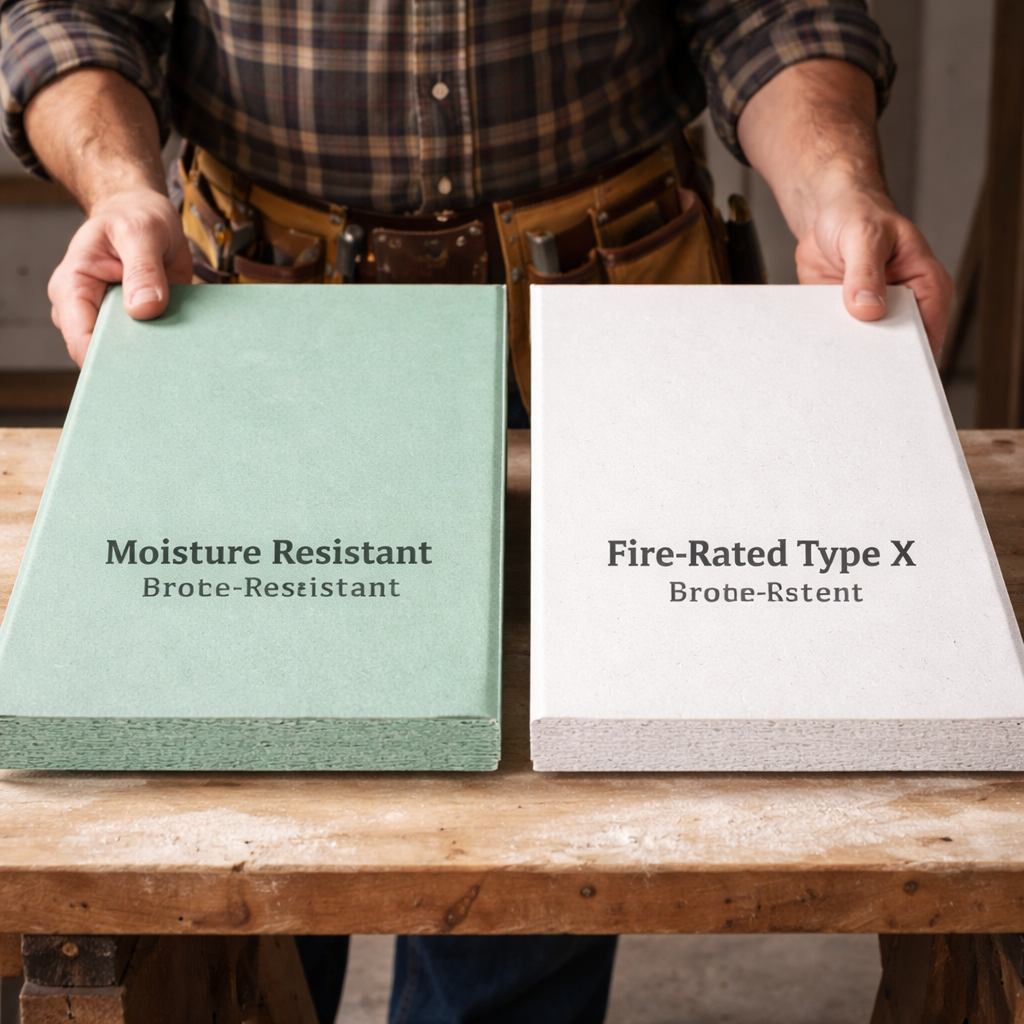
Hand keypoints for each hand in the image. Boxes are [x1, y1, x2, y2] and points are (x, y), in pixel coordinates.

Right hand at [48, 189, 192, 365]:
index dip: (108, 360)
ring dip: (153, 356)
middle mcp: (86, 310)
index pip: (81, 340)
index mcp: (72, 288)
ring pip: (129, 355)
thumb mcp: (141, 232)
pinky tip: (185, 345)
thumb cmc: (134, 216)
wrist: (144, 213)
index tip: (140, 368)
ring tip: (178, 354)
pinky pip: (150, 345)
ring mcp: (111, 320)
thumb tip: (145, 309)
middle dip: (133, 362)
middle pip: (105, 355)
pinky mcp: (137, 323)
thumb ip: (143, 269)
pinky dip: (166, 346)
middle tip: (167, 364)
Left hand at [738, 60, 952, 354]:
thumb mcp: (865, 236)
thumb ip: (866, 273)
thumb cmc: (859, 213)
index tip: (886, 369)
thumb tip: (868, 307)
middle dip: (875, 361)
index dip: (909, 356)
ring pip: (866, 350)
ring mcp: (874, 316)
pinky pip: (838, 341)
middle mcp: (904, 306)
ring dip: (848, 356)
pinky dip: (827, 346)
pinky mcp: (846, 320)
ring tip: (831, 361)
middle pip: (896, 350)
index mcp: (926, 286)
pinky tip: (814, 349)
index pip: (927, 334)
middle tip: (853, 370)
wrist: (828, 214)